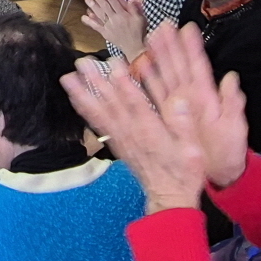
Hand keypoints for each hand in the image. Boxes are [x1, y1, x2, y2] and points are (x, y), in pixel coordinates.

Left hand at [61, 22, 247, 211]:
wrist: (169, 197)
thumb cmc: (183, 172)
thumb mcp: (192, 150)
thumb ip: (183, 124)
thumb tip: (179, 101)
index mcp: (151, 132)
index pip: (135, 103)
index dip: (124, 83)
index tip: (114, 63)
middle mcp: (132, 134)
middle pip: (111, 104)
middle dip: (95, 83)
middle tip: (81, 63)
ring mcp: (122, 139)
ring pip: (99, 113)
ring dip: (83, 95)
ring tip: (68, 78)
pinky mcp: (117, 144)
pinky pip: (98, 125)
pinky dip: (85, 111)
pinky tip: (76, 99)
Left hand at [82, 0, 146, 59]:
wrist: (134, 47)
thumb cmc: (138, 31)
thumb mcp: (140, 18)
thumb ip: (135, 8)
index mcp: (123, 14)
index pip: (113, 1)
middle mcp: (114, 19)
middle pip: (104, 6)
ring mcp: (108, 26)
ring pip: (99, 13)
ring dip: (92, 5)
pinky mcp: (105, 33)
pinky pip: (96, 26)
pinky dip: (89, 21)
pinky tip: (83, 16)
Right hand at [129, 21, 251, 190]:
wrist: (220, 173)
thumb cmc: (229, 151)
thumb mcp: (234, 128)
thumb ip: (232, 104)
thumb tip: (232, 79)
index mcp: (207, 98)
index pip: (198, 67)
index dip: (192, 47)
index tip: (186, 28)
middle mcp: (191, 98)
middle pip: (178, 66)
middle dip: (170, 45)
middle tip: (163, 25)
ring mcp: (179, 106)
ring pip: (165, 77)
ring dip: (158, 57)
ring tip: (150, 38)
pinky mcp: (169, 117)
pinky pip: (155, 95)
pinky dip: (147, 81)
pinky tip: (139, 67)